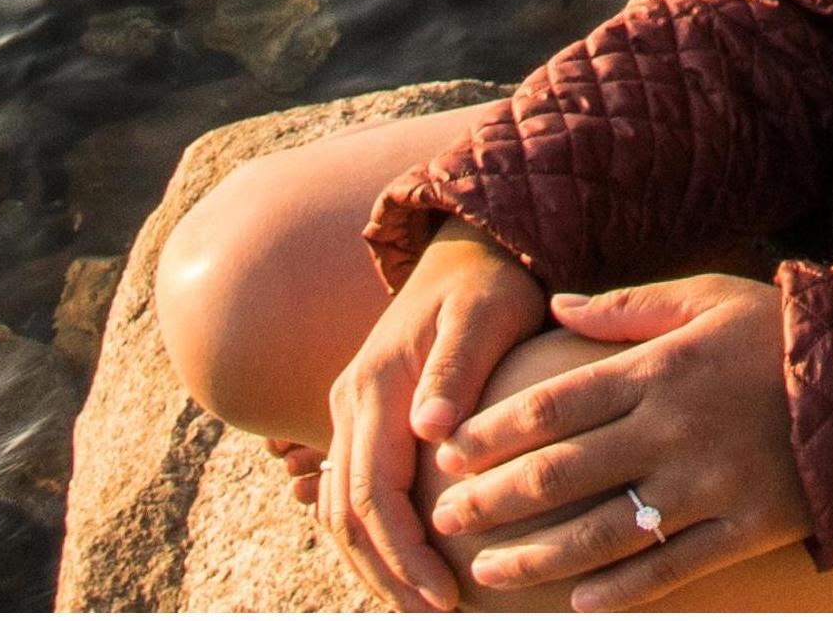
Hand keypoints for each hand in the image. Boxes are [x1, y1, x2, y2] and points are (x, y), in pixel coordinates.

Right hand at [318, 225, 549, 611]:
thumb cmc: (489, 283)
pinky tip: (411, 570)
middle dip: (386, 576)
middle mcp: (350, 403)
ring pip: (342, 512)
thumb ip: (457, 367)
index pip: (374, 494)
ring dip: (375, 565)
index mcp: (374, 387)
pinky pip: (355, 493)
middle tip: (436, 618)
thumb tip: (431, 429)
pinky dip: (374, 538)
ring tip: (424, 608)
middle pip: (348, 516)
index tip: (445, 597)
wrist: (467, 248)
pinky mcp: (364, 420)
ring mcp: (350, 413)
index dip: (403, 554)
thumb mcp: (485, 313)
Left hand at [426, 270, 805, 611]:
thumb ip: (627, 308)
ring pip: (604, 532)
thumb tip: (553, 304)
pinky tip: (576, 604)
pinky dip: (619, 591)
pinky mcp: (742, 526)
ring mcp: (708, 483)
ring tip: (488, 570)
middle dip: (495, 499)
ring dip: (537, 556)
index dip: (495, 431)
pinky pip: (670, 569)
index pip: (557, 404)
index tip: (450, 453)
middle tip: (445, 517)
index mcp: (661, 370)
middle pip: (565, 472)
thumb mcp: (707, 297)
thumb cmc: (776, 333)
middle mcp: (675, 429)